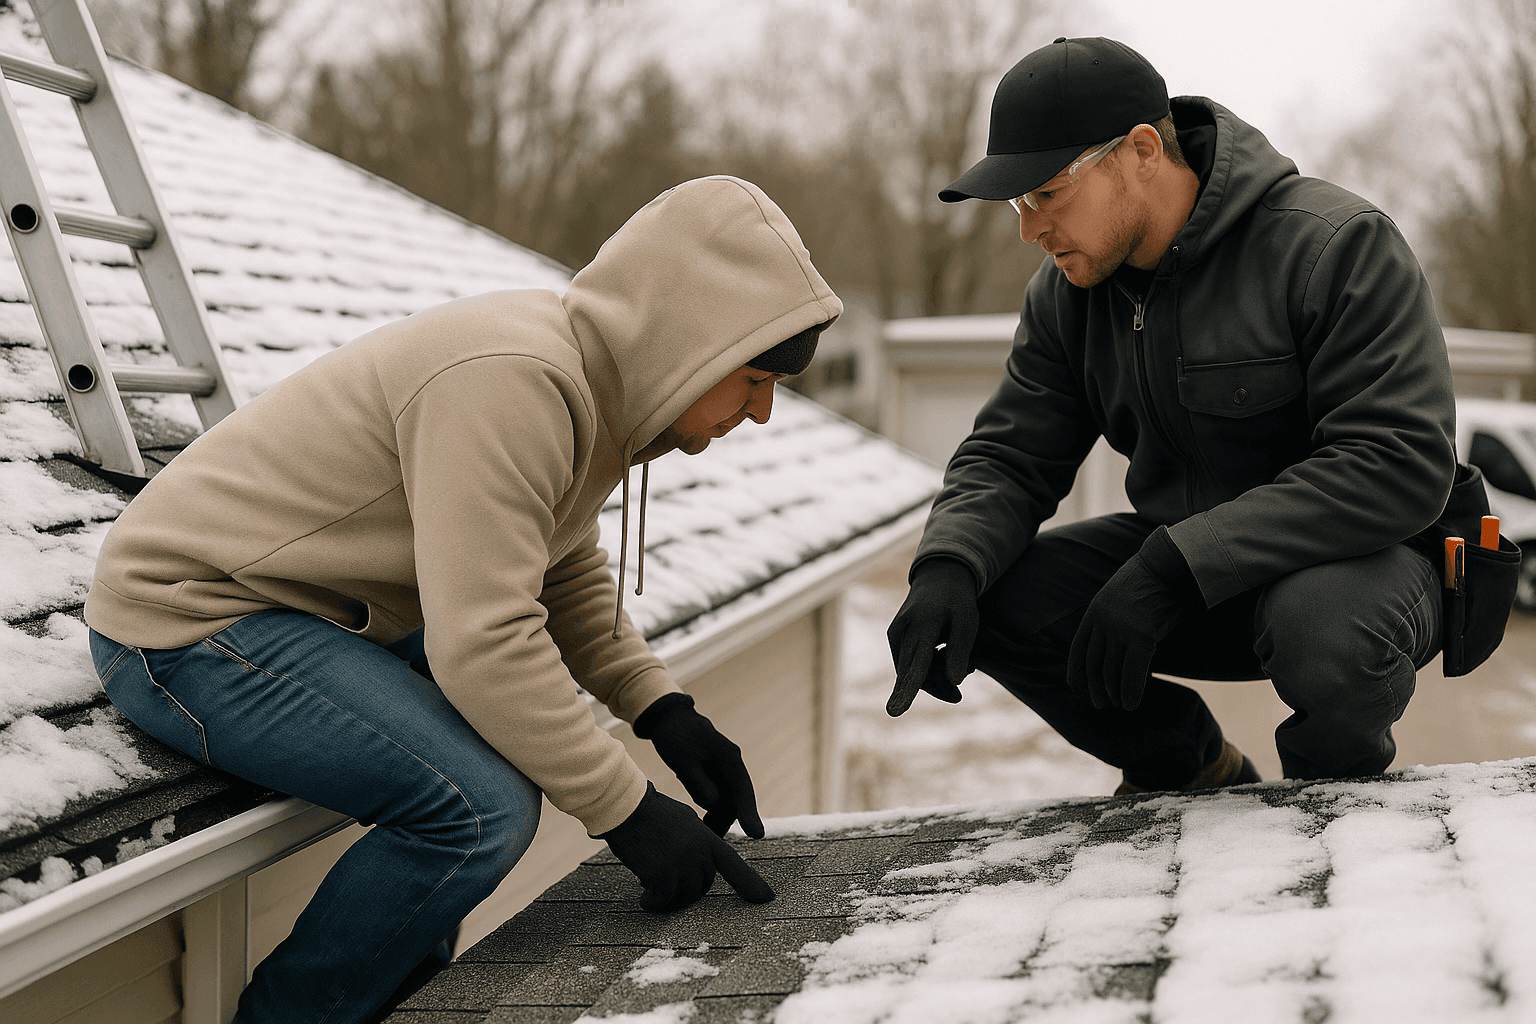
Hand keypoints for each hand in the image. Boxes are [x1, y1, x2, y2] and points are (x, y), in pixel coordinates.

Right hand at [598, 783, 774, 911]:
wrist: (627, 808)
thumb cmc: (651, 815)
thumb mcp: (685, 823)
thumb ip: (699, 844)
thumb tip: (703, 867)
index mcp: (707, 838)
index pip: (734, 864)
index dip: (750, 883)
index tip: (766, 898)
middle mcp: (699, 853)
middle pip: (701, 887)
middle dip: (685, 887)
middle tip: (664, 875)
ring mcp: (682, 864)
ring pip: (682, 898)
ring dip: (667, 897)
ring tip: (651, 882)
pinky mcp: (663, 875)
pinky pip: (661, 901)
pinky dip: (652, 903)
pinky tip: (644, 897)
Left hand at [634, 693, 762, 837]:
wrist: (667, 718)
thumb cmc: (675, 737)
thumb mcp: (684, 763)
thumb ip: (700, 784)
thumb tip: (714, 804)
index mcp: (729, 758)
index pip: (742, 791)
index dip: (749, 814)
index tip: (756, 835)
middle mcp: (731, 763)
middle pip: (735, 798)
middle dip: (725, 820)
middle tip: (711, 839)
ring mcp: (723, 767)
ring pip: (726, 798)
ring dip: (716, 815)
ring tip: (702, 832)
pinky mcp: (714, 770)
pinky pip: (717, 793)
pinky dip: (709, 806)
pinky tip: (698, 817)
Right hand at [885, 558, 979, 716]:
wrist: (939, 577)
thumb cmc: (958, 602)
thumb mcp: (968, 621)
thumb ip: (961, 650)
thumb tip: (955, 682)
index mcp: (924, 624)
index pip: (917, 665)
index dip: (909, 690)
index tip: (895, 712)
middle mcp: (903, 630)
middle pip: (915, 675)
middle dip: (937, 689)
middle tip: (958, 697)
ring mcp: (895, 634)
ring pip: (910, 672)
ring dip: (933, 677)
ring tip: (960, 666)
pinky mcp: (893, 637)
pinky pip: (908, 664)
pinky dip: (924, 668)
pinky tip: (942, 656)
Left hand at [1067, 527, 1196, 710]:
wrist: (1171, 566)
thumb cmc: (1153, 582)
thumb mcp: (1122, 598)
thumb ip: (1112, 618)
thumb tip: (1113, 643)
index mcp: (1094, 611)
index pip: (1078, 648)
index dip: (1077, 671)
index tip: (1077, 687)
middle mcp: (1102, 621)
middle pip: (1094, 663)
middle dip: (1095, 687)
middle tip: (1100, 704)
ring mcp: (1120, 629)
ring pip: (1112, 671)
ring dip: (1115, 692)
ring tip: (1119, 704)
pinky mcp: (1141, 636)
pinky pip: (1132, 672)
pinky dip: (1131, 692)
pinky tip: (1132, 705)